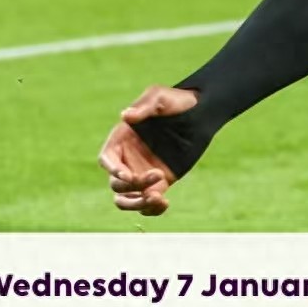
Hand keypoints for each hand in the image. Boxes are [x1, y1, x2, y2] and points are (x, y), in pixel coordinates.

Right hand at [97, 84, 197, 216]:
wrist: (200, 114)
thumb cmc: (176, 102)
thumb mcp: (160, 97)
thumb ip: (144, 106)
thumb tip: (125, 116)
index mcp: (121, 140)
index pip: (107, 160)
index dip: (113, 170)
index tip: (128, 176)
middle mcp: (128, 159)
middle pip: (116, 184)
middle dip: (131, 187)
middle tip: (156, 176)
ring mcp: (142, 173)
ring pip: (127, 199)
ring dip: (137, 204)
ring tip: (157, 199)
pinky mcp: (159, 183)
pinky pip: (148, 202)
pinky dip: (152, 209)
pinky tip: (164, 203)